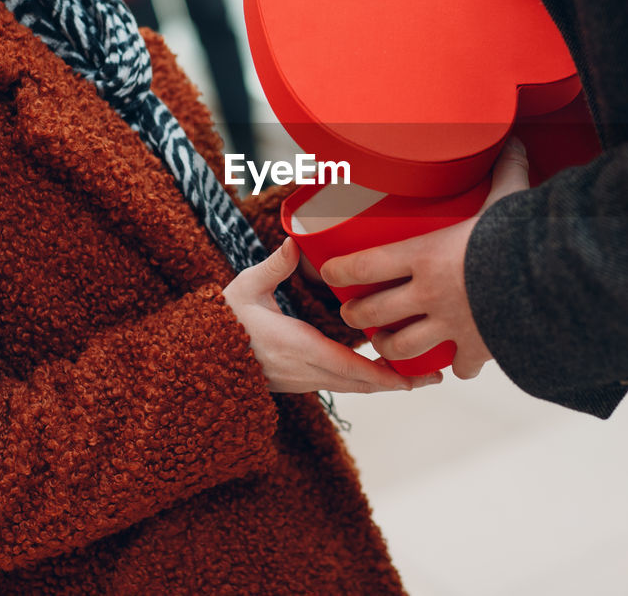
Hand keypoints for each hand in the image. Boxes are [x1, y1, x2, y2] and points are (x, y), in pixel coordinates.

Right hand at [224, 238, 425, 392]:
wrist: (194, 359)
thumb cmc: (219, 322)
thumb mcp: (244, 289)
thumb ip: (272, 267)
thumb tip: (294, 242)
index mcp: (294, 347)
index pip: (348, 367)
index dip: (383, 375)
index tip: (412, 377)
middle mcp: (302, 370)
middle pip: (360, 384)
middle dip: (397, 383)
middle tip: (433, 378)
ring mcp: (299, 380)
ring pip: (351, 386)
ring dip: (383, 382)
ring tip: (417, 375)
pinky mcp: (296, 382)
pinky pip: (338, 383)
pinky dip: (363, 379)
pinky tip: (381, 369)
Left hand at [323, 139, 530, 378]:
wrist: (553, 284)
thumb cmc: (521, 237)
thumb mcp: (508, 199)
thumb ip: (505, 172)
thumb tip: (513, 141)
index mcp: (425, 255)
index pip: (365, 265)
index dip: (340, 271)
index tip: (329, 272)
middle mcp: (429, 293)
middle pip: (374, 313)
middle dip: (357, 315)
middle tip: (353, 312)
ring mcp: (450, 324)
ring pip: (401, 347)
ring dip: (390, 347)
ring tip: (386, 341)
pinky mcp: (476, 347)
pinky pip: (459, 366)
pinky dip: (457, 366)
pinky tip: (457, 363)